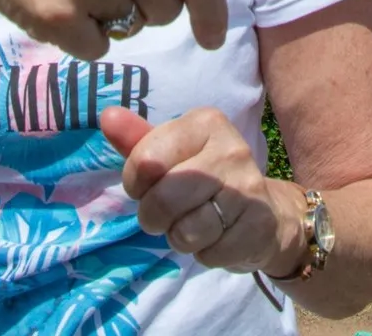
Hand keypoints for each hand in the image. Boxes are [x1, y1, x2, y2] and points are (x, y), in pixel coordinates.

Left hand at [102, 104, 304, 274]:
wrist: (264, 214)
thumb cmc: (205, 177)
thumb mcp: (171, 153)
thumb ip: (137, 138)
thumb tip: (107, 117)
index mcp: (206, 122)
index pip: (146, 160)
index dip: (136, 183)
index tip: (149, 183)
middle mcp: (230, 149)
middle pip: (162, 199)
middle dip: (153, 216)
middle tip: (167, 212)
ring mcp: (247, 188)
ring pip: (185, 231)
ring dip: (179, 236)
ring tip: (194, 223)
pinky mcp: (257, 226)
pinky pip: (208, 253)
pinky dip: (204, 253)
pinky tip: (217, 236)